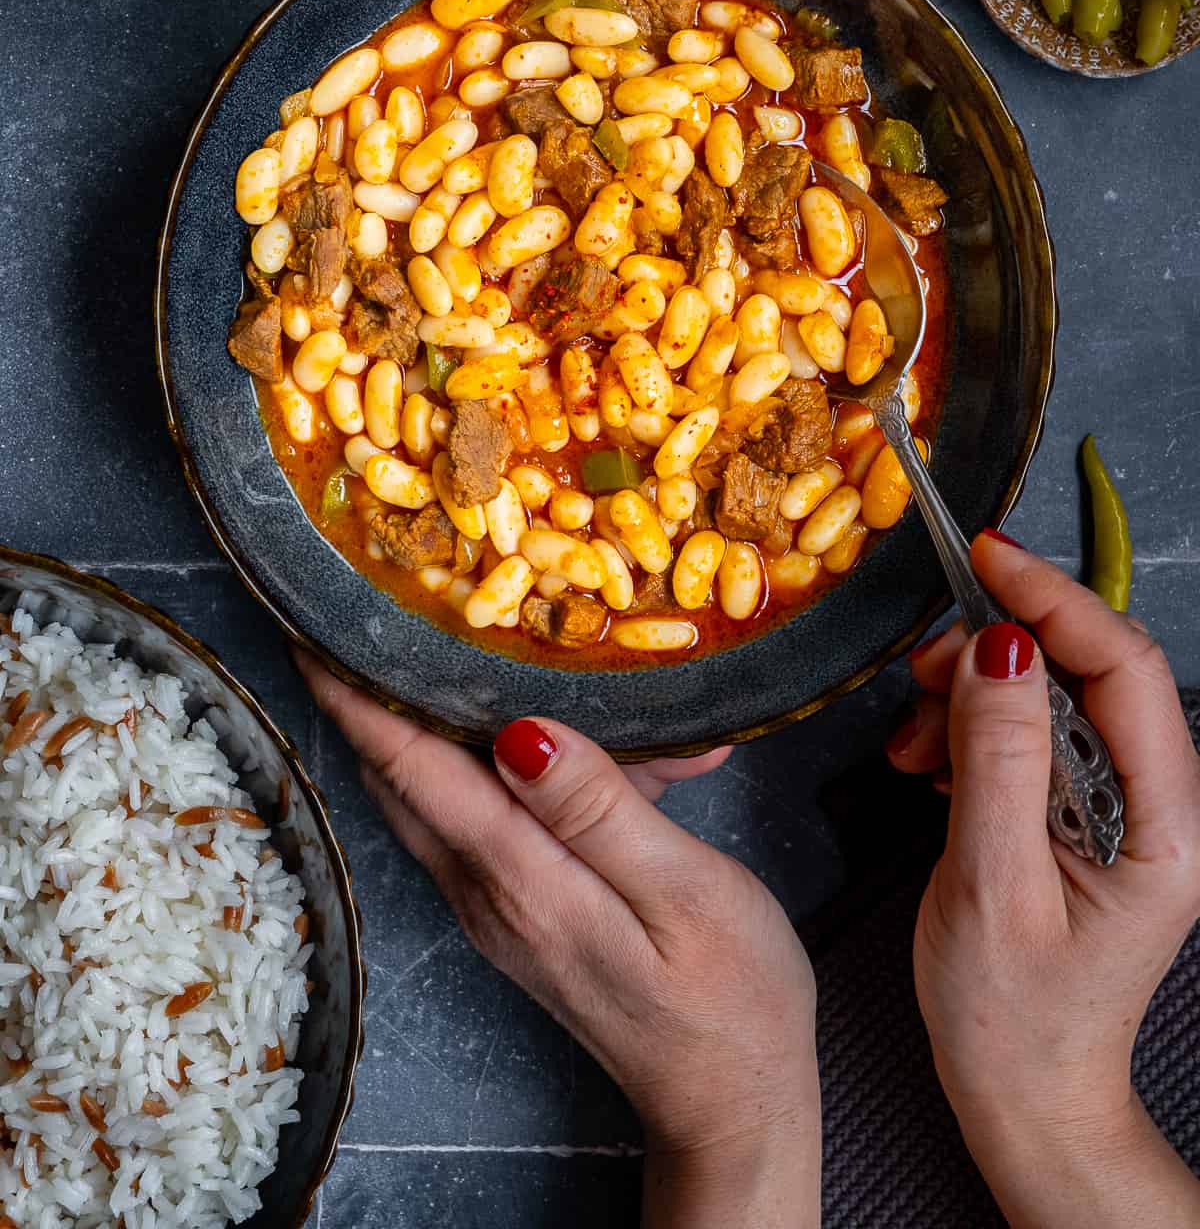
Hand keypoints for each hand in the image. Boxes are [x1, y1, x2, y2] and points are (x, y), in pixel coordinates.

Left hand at [297, 653, 820, 1228]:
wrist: (733, 1103)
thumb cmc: (728, 998)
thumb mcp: (683, 892)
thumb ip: (597, 810)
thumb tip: (518, 732)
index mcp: (520, 879)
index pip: (409, 768)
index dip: (355, 694)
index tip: (315, 627)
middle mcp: (487, 892)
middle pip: (402, 775)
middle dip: (374, 692)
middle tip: (375, 609)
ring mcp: (499, 907)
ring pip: (436, 793)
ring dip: (433, 721)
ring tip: (455, 642)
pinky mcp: (523, 912)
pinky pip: (483, 817)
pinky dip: (497, 762)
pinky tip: (575, 734)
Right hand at [887, 531, 1199, 1228]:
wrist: (1024, 1096)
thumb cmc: (1013, 1019)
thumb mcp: (991, 887)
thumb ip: (997, 760)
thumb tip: (996, 647)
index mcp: (1163, 822)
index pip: (1124, 669)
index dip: (1056, 600)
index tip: (985, 556)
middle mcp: (1155, 801)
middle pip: (1089, 669)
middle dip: (1000, 645)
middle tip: (920, 663)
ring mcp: (1116, 805)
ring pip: (1050, 693)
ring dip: (972, 691)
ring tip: (910, 736)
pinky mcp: (1075, 811)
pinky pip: (1026, 731)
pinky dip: (968, 728)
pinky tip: (927, 762)